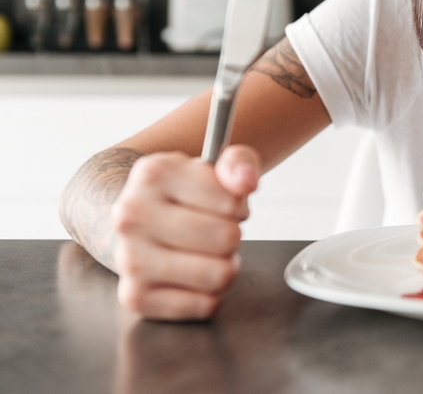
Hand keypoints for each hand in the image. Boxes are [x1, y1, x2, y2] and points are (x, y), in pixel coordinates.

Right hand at [110, 145, 259, 320]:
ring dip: (225, 266)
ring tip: (207, 253)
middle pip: (226, 239)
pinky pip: (204, 306)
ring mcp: (129, 258)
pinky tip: (194, 276)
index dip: (238, 206)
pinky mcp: (135, 296)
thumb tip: (246, 181)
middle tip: (216, 231)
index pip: (231, 201)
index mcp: (153, 174)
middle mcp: (133, 216)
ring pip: (219, 274)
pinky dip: (210, 294)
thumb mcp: (211, 168)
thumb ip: (238, 163)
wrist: (135, 222)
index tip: (222, 205)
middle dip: (232, 236)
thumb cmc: (183, 195)